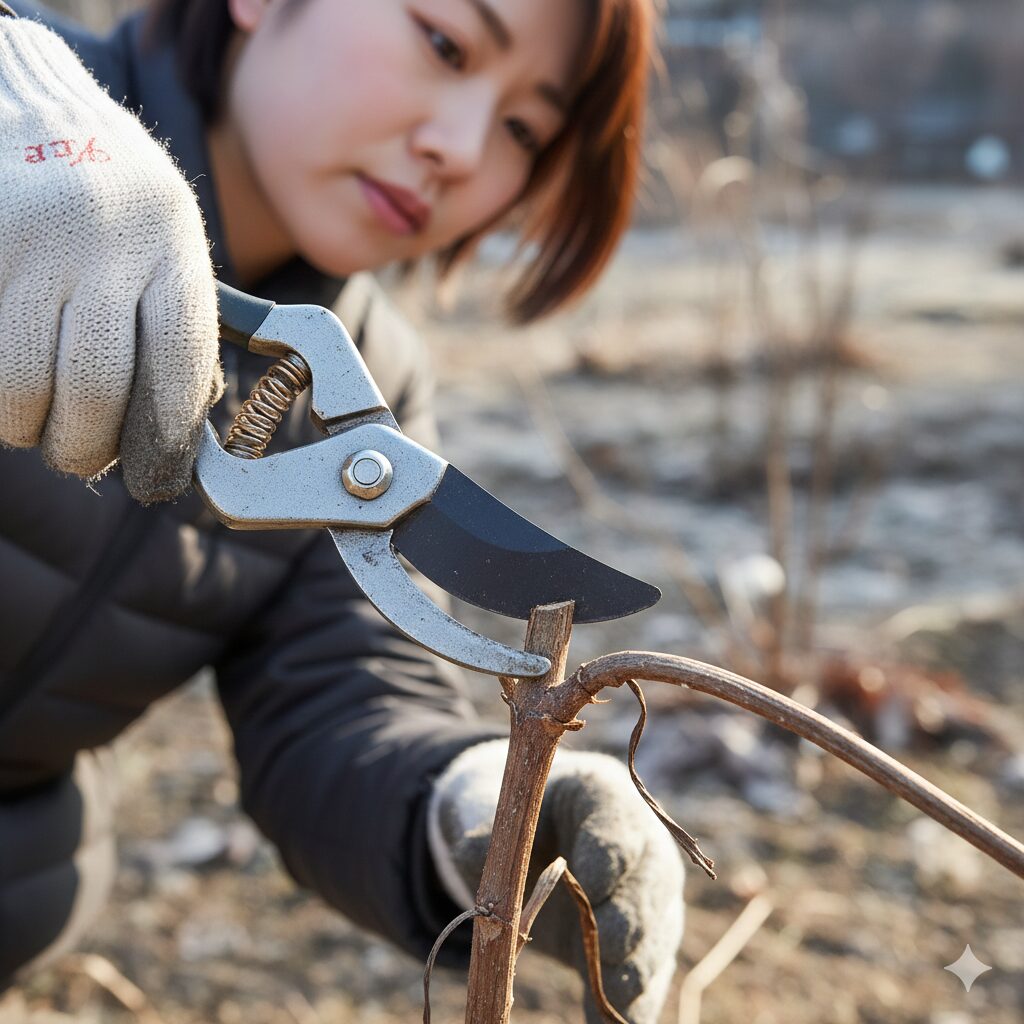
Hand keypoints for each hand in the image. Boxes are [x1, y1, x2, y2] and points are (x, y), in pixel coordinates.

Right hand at [0, 18, 221, 501]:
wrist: (26, 104)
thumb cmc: (112, 192)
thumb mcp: (169, 239)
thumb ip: (175, 324)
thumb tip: (176, 431)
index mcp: (169, 241)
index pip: (176, 364)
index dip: (167, 437)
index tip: (158, 475)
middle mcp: (99, 240)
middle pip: (94, 386)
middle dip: (87, 444)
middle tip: (82, 455)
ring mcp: (24, 242)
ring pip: (21, 382)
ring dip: (28, 427)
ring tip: (38, 423)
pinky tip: (10, 390)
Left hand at [429, 740, 684, 1022]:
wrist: (538, 845)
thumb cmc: (519, 824)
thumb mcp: (497, 821)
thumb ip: (487, 838)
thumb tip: (472, 855)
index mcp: (604, 798)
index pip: (618, 826)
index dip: (607, 856)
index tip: (585, 882)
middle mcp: (642, 847)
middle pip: (650, 883)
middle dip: (629, 915)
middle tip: (605, 941)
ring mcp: (652, 898)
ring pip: (658, 932)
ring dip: (636, 965)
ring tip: (611, 994)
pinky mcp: (646, 944)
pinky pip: (651, 975)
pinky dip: (634, 1002)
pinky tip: (607, 1019)